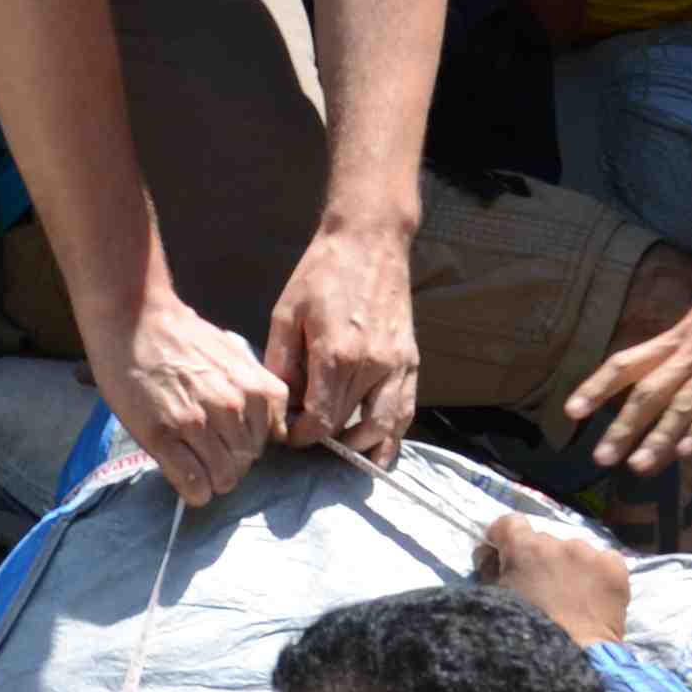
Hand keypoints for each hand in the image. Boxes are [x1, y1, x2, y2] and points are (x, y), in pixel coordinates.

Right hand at [93, 291, 290, 505]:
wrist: (135, 321)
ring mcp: (197, 425)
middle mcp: (232, 409)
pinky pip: (193, 484)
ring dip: (211, 478)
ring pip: (222, 478)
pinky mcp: (164, 438)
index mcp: (256, 389)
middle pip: (245, 464)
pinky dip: (193, 490)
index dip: (250, 444)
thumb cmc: (183, 336)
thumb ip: (254, 389)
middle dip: (230, 464)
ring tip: (195, 464)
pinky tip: (186, 480)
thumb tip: (263, 426)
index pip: (269, 442)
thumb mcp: (235, 355)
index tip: (233, 441)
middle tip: (209, 453)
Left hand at [265, 220, 421, 461]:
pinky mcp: (411, 360)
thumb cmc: (322, 272)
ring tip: (340, 451)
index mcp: (336, 355)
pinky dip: (393, 435)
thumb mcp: (287, 314)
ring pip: (384, 428)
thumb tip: (280, 406)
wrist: (370, 240)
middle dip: (325, 442)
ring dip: (361, 448)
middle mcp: (372, 366)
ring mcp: (397, 365)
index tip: (288, 435)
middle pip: (349, 428)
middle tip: (308, 439)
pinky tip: (377, 448)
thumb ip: (282, 365)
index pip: (320, 421)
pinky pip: (406, 410)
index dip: (301, 437)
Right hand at [477, 513, 632, 646]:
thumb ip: (489, 571)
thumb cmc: (522, 637)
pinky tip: (593, 599)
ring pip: (575, 552)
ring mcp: (590, 554)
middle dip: (539, 560)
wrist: (569, 663)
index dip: (504, 538)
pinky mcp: (615, 569)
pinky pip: (603, 562)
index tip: (504, 554)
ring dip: (569, 568)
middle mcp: (559, 543)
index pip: (509, 524)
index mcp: (524, 548)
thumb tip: (489, 554)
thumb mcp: (493, 603)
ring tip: (570, 600)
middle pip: (544, 542)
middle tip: (539, 590)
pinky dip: (597, 575)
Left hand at [564, 239, 691, 475]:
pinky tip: (688, 449)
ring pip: (683, 403)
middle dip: (624, 426)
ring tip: (638, 465)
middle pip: (649, 391)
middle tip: (600, 458)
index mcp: (677, 338)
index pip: (626, 363)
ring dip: (659, 436)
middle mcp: (691, 351)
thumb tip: (670, 378)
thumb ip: (686, 348)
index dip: (597, 387)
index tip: (572, 412)